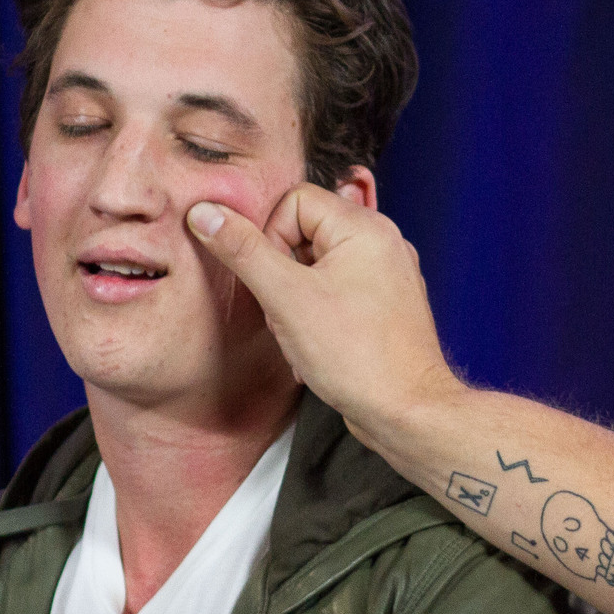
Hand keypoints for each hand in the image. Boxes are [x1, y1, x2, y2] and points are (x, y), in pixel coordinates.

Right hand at [188, 185, 461, 448]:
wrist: (407, 411)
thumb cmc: (358, 357)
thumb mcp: (286, 298)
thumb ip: (244, 250)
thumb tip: (206, 213)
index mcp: (364, 227)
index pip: (295, 201)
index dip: (271, 237)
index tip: (272, 278)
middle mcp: (383, 242)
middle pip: (305, 233)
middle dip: (282, 273)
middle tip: (285, 311)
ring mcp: (388, 275)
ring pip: (318, 267)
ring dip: (296, 299)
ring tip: (302, 334)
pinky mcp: (386, 305)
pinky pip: (338, 292)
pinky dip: (319, 315)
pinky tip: (318, 347)